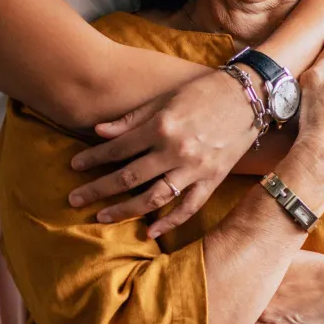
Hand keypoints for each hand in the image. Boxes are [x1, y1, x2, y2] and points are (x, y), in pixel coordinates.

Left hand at [67, 68, 257, 237]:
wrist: (249, 96)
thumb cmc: (203, 92)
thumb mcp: (165, 99)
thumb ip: (131, 119)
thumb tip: (99, 132)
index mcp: (162, 126)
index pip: (118, 148)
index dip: (93, 159)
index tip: (74, 167)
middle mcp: (176, 150)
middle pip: (128, 177)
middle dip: (98, 189)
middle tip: (74, 200)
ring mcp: (195, 169)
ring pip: (153, 198)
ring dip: (124, 210)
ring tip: (101, 218)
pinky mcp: (213, 180)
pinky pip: (187, 207)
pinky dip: (168, 222)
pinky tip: (149, 231)